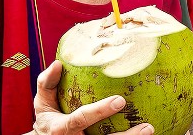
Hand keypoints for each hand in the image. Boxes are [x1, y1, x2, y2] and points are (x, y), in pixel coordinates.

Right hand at [30, 61, 152, 134]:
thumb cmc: (48, 120)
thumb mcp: (42, 104)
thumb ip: (46, 84)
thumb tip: (57, 64)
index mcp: (62, 128)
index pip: (81, 119)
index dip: (100, 111)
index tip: (120, 100)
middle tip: (146, 127)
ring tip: (149, 129)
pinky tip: (145, 133)